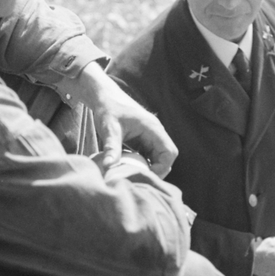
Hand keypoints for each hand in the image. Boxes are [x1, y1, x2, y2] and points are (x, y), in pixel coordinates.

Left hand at [71, 63, 177, 177]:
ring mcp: (150, 136)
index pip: (170, 152)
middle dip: (157, 170)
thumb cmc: (108, 109)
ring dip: (150, 168)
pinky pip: (150, 156)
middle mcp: (155, 132)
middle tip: (139, 178)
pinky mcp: (144, 140)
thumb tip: (108, 167)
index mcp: (152, 128)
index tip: (145, 175)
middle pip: (167, 157)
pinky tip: (130, 168)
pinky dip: (143, 164)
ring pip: (159, 157)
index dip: (162, 167)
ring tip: (134, 174)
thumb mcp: (109, 129)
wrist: (104, 97)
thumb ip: (111, 148)